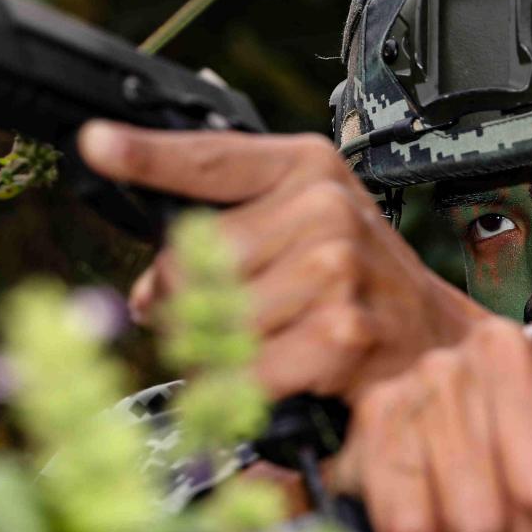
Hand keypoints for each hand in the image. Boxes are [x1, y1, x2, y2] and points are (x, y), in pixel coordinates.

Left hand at [76, 121, 485, 399]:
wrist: (434, 334)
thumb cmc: (360, 282)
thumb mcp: (299, 231)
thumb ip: (225, 240)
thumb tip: (152, 294)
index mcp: (305, 168)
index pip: (212, 159)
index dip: (148, 156)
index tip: (96, 144)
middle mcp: (323, 206)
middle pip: (195, 259)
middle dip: (186, 303)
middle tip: (212, 321)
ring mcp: (336, 266)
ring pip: (218, 319)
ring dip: (219, 352)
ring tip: (258, 350)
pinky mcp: (341, 329)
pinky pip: (250, 367)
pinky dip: (249, 386)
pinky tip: (279, 377)